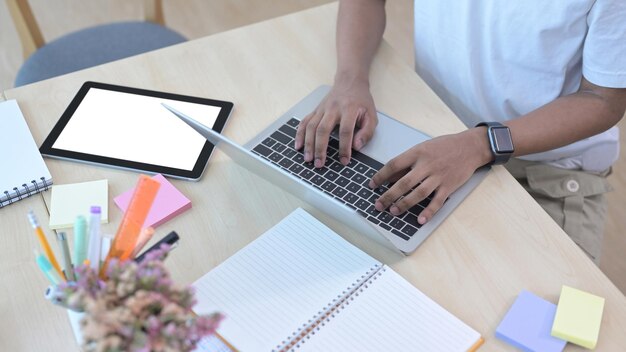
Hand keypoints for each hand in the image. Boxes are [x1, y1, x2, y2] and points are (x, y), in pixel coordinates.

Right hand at [295, 79, 377, 167]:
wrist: (349, 82)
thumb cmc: (361, 101)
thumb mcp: (372, 115)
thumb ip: (367, 132)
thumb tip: (356, 147)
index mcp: (349, 109)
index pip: (345, 131)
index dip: (344, 147)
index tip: (344, 160)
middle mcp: (333, 108)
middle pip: (323, 129)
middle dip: (320, 148)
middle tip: (319, 164)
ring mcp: (322, 109)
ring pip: (311, 127)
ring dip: (308, 144)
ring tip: (308, 159)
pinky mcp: (315, 110)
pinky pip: (304, 122)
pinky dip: (299, 134)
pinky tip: (298, 146)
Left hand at [368, 128, 491, 224]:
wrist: (470, 147)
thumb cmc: (444, 146)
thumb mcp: (422, 148)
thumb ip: (407, 162)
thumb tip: (389, 177)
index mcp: (417, 153)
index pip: (394, 165)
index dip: (381, 176)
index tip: (372, 185)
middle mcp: (427, 165)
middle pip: (404, 182)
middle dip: (389, 195)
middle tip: (379, 204)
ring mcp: (439, 176)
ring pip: (419, 193)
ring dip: (405, 204)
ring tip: (394, 211)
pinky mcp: (449, 186)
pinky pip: (437, 201)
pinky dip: (429, 212)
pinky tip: (420, 220)